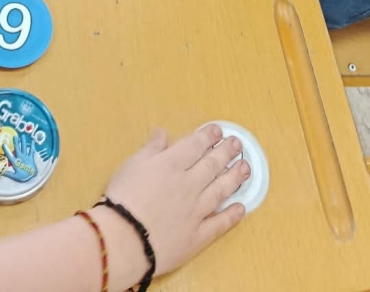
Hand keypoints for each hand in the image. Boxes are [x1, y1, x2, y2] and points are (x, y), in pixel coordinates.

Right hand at [100, 126, 248, 282]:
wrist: (125, 238)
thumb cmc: (123, 197)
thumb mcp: (132, 164)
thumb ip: (151, 148)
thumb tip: (163, 133)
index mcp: (172, 164)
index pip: (195, 145)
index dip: (209, 136)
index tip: (220, 131)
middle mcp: (189, 184)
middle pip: (212, 164)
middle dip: (227, 152)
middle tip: (238, 144)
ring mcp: (196, 210)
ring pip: (220, 190)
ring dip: (235, 178)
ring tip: (246, 168)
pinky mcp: (197, 235)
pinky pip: (219, 224)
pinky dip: (231, 215)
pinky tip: (241, 208)